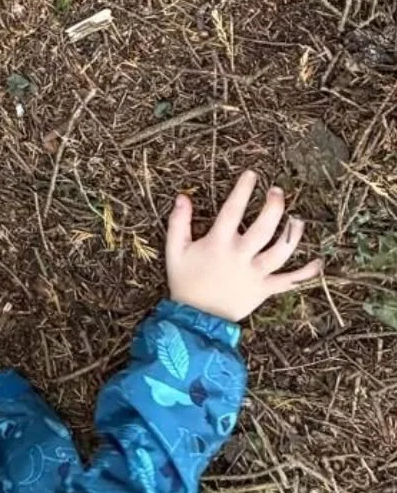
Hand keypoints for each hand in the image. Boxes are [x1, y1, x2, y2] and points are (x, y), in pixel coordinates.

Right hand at [166, 170, 322, 322]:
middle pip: (264, 226)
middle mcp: (240, 256)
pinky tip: (318, 261)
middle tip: (277, 192)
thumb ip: (178, 222)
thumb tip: (183, 196)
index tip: (252, 175)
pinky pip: (289, 281)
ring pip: (281, 250)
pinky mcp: (264, 289)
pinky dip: (306, 273)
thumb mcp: (174, 250)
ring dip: (292, 233)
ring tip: (296, 219)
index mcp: (218, 243)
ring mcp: (255, 273)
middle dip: (274, 205)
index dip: (243, 190)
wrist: (195, 318)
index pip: (233, 210)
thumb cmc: (184, 281)